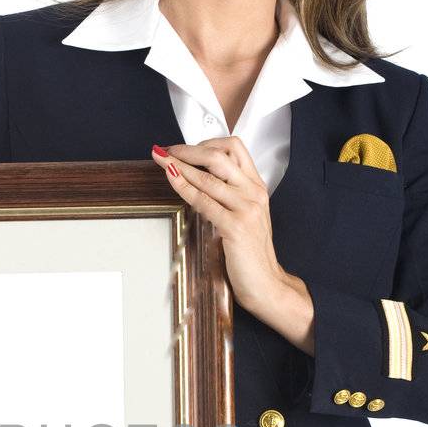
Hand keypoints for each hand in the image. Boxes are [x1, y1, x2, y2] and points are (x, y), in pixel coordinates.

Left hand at [151, 138, 314, 351]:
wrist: (266, 283)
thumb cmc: (250, 252)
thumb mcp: (244, 215)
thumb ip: (228, 195)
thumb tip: (197, 178)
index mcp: (257, 186)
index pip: (234, 148)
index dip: (204, 143)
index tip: (183, 148)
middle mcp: (253, 192)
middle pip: (218, 155)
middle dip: (187, 150)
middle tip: (165, 150)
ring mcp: (246, 208)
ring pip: (208, 176)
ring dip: (179, 165)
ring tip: (161, 160)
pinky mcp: (235, 226)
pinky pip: (203, 201)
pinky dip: (184, 187)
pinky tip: (171, 180)